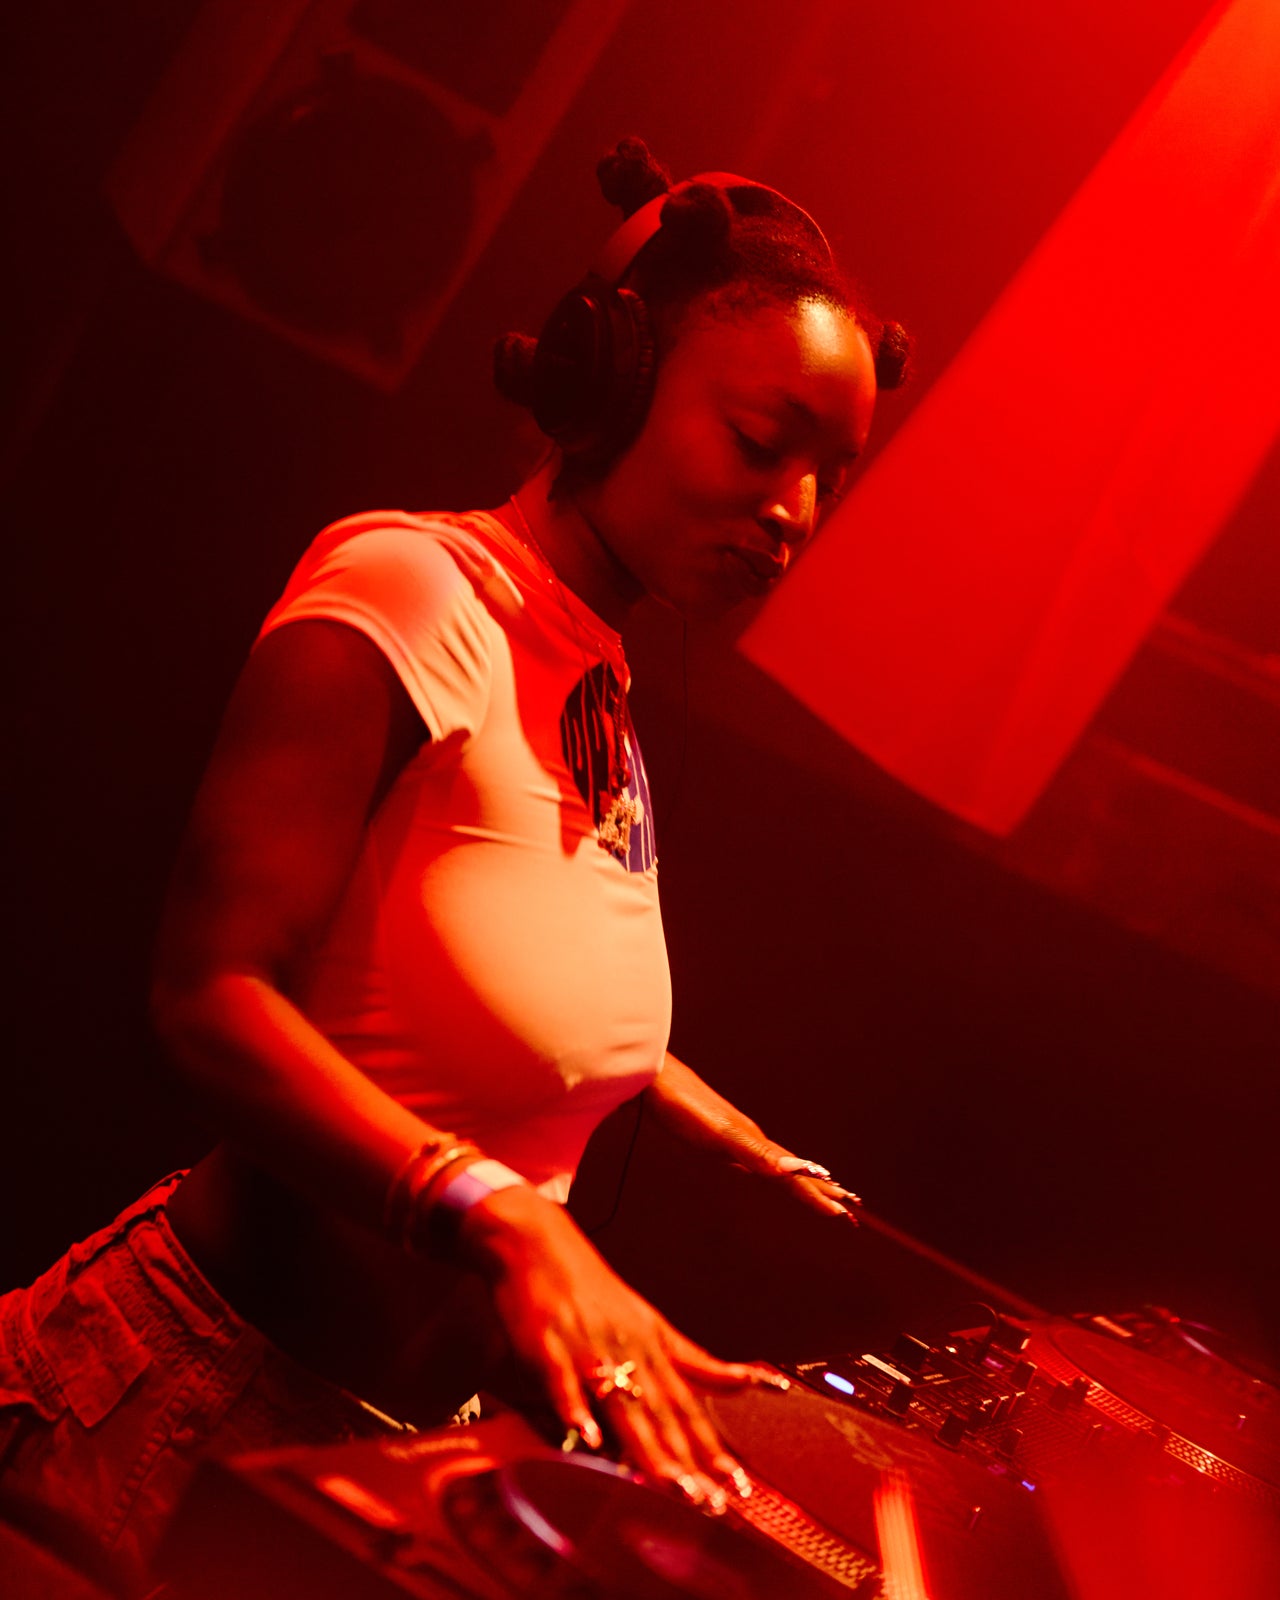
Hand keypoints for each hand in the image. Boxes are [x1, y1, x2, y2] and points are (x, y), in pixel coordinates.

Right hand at [455, 1182, 782, 1508]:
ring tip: (671, 1486)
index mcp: (652, 1348)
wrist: (537, 1242)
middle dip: (689, 1461)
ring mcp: (588, 1349)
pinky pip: (564, 1383)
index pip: (690, 1406)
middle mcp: (628, 1351)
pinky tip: (588, 1438)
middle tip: (714, 1502)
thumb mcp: (649, 1320)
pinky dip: (576, 1409)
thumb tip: (741, 1382)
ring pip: (623, 1405)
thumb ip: (691, 1360)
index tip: (739, 1485)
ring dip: (647, 1447)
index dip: (713, 1447)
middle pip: (663, 1413)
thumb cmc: (592, 1287)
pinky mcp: (548, 1345)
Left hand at [646, 1054, 860, 1221]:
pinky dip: (772, 1170)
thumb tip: (792, 1172)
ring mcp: (736, 1137)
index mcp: (756, 1145)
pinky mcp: (717, 1135)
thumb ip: (754, 1153)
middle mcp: (751, 1140)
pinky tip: (767, 1171)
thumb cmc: (682, 1108)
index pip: (796, 1177)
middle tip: (850, 1207)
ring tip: (821, 1187)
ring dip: (801, 1179)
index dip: (818, 1196)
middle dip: (820, 1190)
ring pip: (779, 1163)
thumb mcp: (718, 1135)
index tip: (846, 1215)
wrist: (653, 1078)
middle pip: (794, 1170)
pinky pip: (756, 1159)